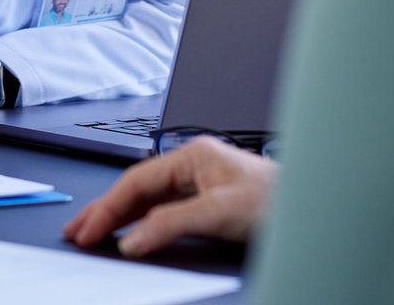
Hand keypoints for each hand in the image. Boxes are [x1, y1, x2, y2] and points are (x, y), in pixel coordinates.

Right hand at [63, 136, 277, 255]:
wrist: (317, 208)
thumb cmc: (279, 200)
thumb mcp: (220, 213)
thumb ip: (171, 224)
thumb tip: (131, 239)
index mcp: (192, 154)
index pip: (136, 181)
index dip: (108, 206)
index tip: (88, 230)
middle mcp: (194, 164)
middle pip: (138, 188)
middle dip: (105, 209)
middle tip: (77, 230)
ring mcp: (201, 182)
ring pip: (149, 200)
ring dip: (120, 217)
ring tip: (93, 232)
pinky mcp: (209, 201)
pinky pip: (165, 211)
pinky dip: (143, 223)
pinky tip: (130, 234)